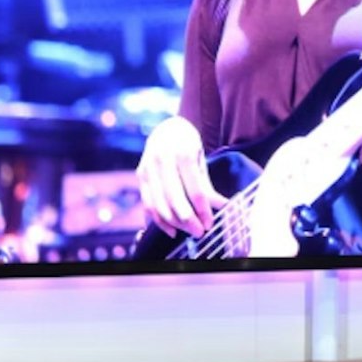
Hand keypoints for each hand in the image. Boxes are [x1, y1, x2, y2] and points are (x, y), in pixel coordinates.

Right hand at [136, 116, 228, 237]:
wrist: (166, 128)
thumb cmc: (188, 145)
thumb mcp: (200, 159)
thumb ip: (206, 184)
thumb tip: (221, 207)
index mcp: (182, 153)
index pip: (194, 189)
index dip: (203, 210)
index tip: (210, 223)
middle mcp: (162, 160)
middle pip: (174, 199)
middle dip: (188, 220)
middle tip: (200, 232)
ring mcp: (148, 168)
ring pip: (159, 205)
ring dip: (175, 223)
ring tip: (189, 231)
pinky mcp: (140, 176)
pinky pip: (148, 204)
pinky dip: (158, 221)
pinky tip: (172, 230)